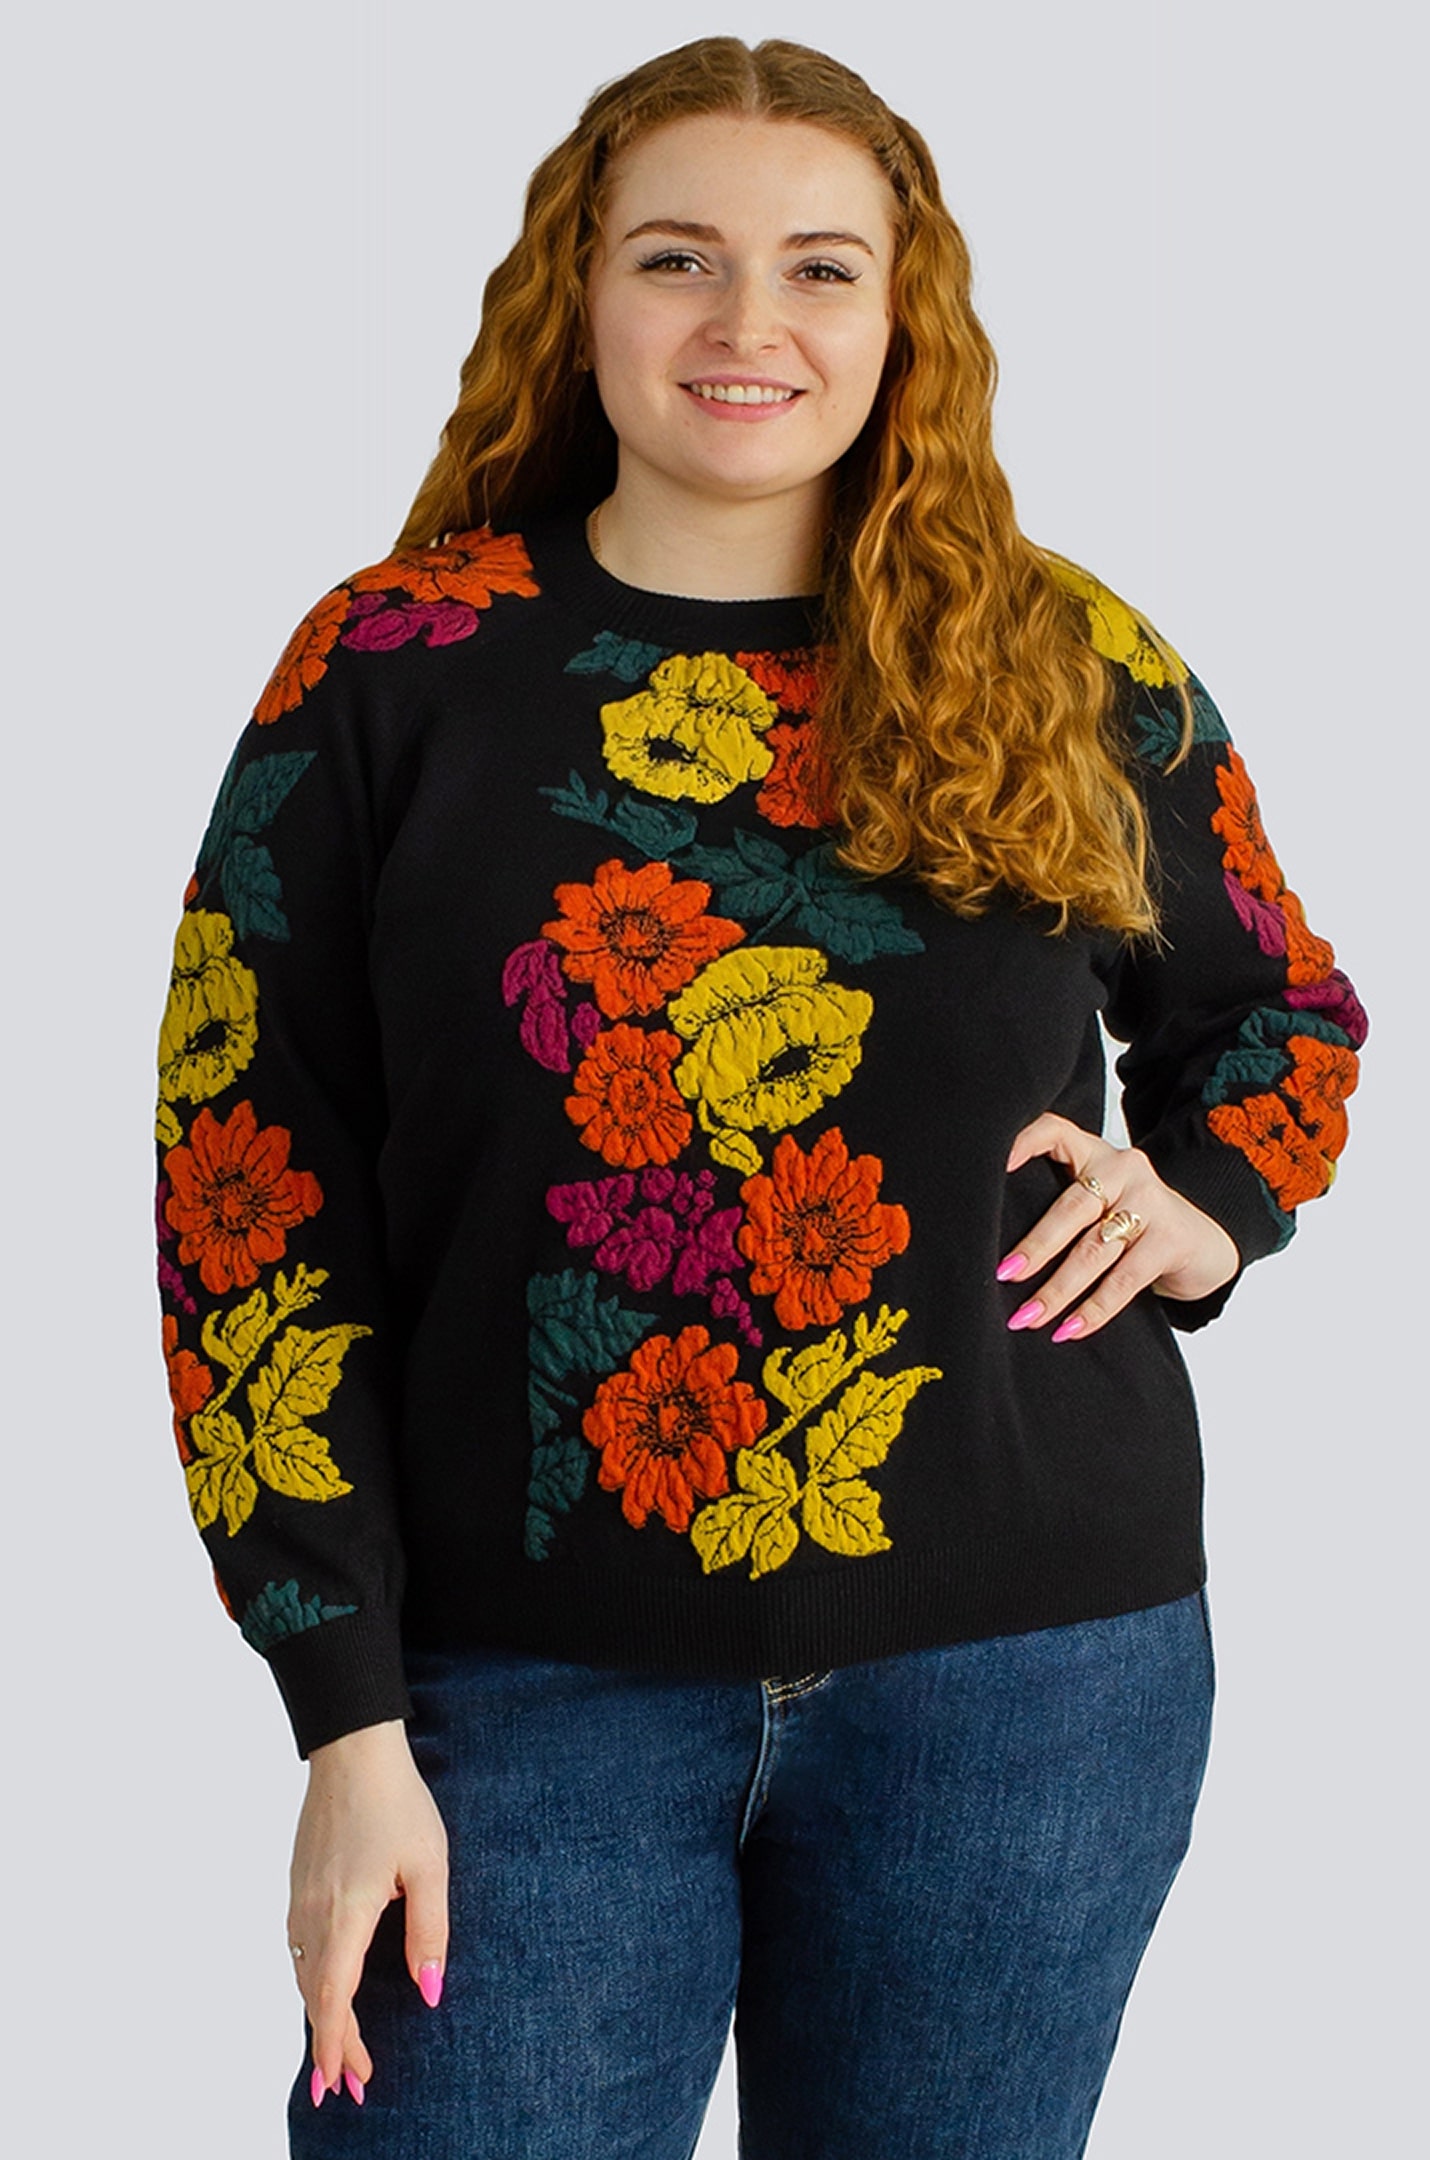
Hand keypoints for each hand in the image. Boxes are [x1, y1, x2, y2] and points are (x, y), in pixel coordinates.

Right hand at [287, 1717, 448, 2107]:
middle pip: (315, 1995)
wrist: (353, 1749)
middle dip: (333, 2043)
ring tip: (343, 2049)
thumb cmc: (397, 1803)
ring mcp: (300, 1897)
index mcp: (346, 1915)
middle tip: (355, 2084)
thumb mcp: (430, 1866)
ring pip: (302, 1974)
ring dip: (321, 2014)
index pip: (332, 1999)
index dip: (335, 2047)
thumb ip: (429, 1931)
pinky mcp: (298, 1882)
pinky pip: (297, 1947)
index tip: (339, 2087)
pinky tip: (324, 1987)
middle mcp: (313, 1913)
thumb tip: (429, 1991)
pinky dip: (309, 1981)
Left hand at [999, 1113, 1238, 1341]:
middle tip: (1004, 1275)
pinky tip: (1070, 1329)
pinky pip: (1124, 1279)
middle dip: (1035, 1246)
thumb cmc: (1134, 1226)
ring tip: (1028, 1316)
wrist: (1204, 1245)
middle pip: (1071, 1206)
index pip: (1054, 1131)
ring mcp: (1150, 1201)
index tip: (995, 1165)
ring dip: (1057, 1289)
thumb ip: (1060, 1208)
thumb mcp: (1098, 1205)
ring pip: (1094, 1249)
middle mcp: (1122, 1169)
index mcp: (1094, 1154)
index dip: (1023, 1142)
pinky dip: (1093, 1309)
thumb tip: (1000, 1258)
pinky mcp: (1171, 1239)